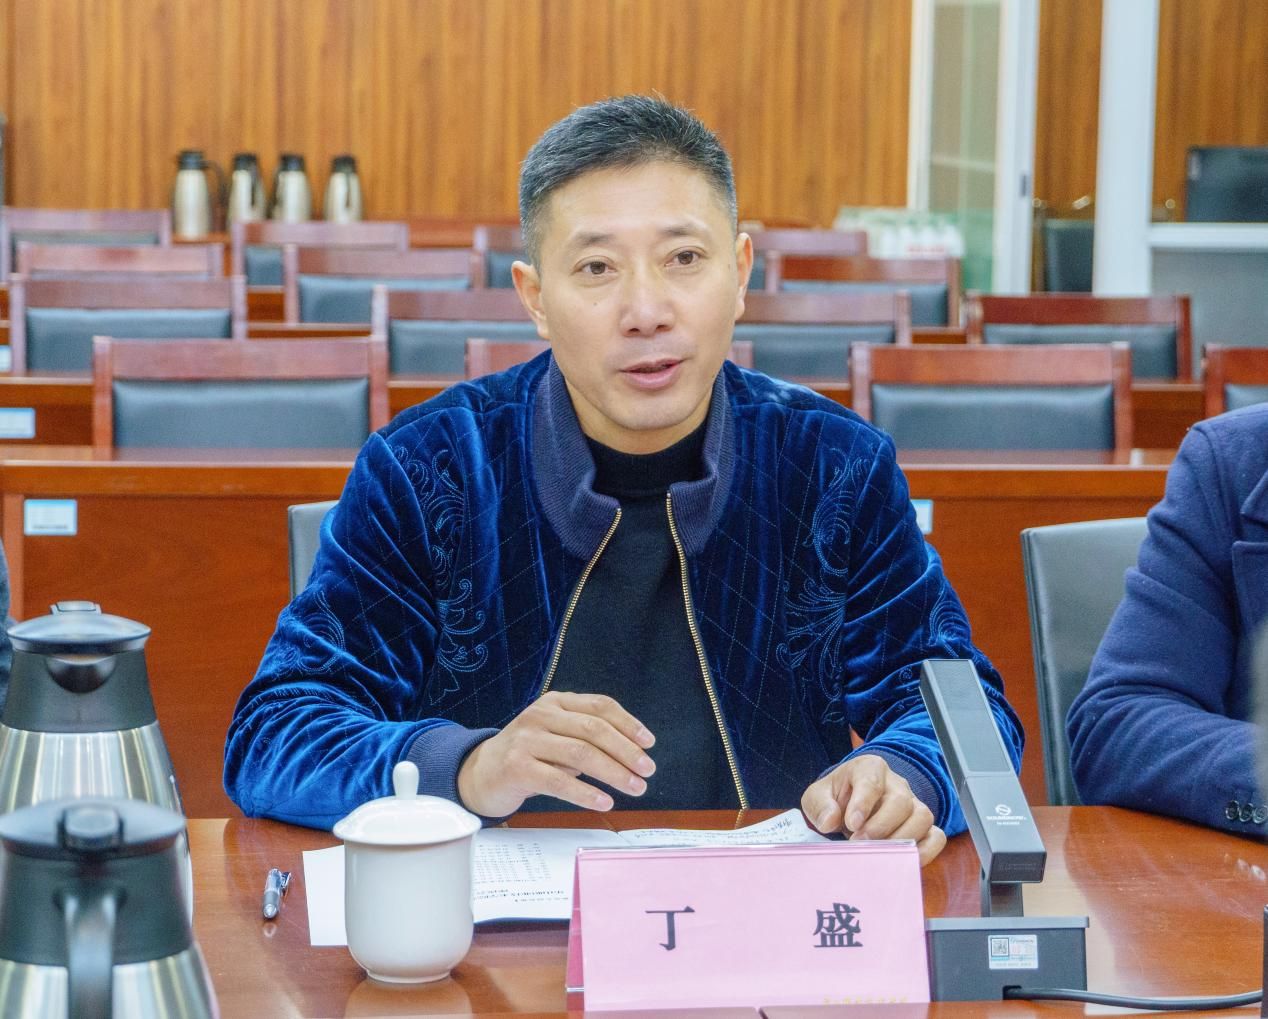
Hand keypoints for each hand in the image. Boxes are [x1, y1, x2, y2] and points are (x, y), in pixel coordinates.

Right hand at [457, 692, 655, 816]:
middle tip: (647, 770)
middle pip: (594, 730)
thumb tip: (634, 752)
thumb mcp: (556, 733)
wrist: (480, 772)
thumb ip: (587, 735)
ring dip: (614, 773)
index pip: (600, 706)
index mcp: (556, 702)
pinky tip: (604, 802)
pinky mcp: (517, 768)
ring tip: (635, 788)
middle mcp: (540, 715)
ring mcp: (527, 741)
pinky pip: (559, 781)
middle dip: (626, 751)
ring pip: (581, 754)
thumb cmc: (529, 754)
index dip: (629, 724)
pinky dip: (586, 793)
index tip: (649, 743)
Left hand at [801, 754, 945, 865]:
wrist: (848, 808)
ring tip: (878, 853)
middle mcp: (896, 784)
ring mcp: (913, 804)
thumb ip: (820, 806)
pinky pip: (936, 836)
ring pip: (922, 817)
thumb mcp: (817, 797)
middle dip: (880, 826)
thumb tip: (829, 820)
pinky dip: (925, 851)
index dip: (863, 803)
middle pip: (901, 801)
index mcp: (869, 768)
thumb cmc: (834, 799)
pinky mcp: (923, 826)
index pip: (872, 781)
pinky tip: (903, 861)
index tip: (852, 824)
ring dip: (901, 839)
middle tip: (859, 843)